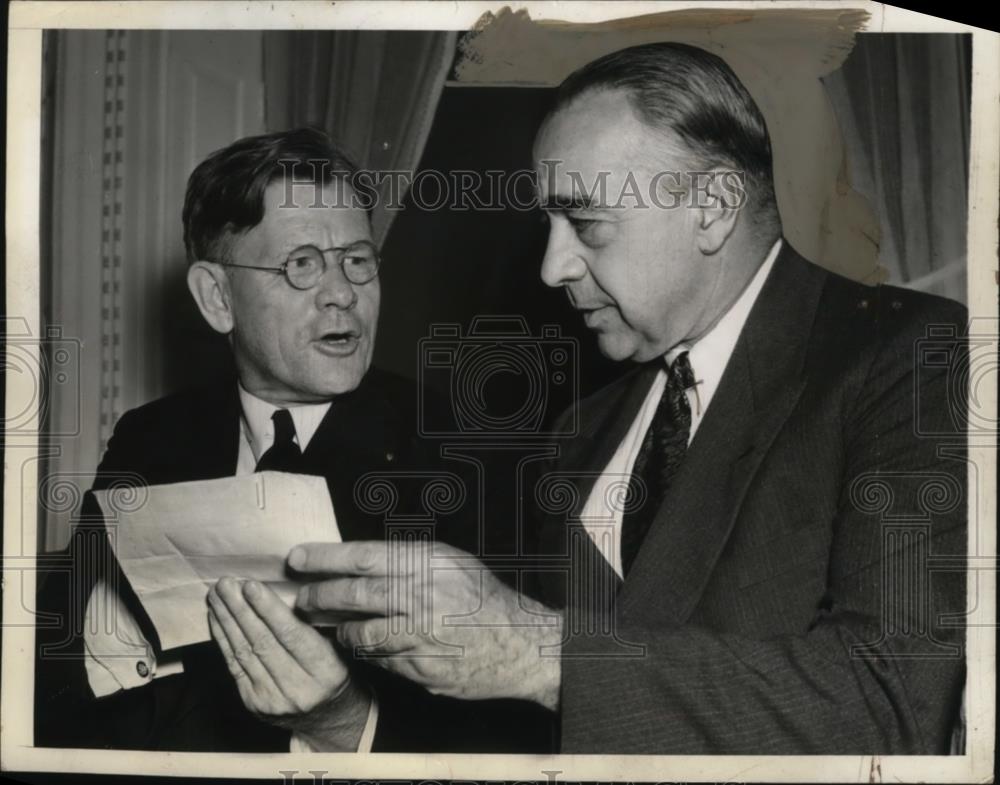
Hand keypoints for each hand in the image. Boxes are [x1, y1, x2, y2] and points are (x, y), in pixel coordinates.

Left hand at [207, 577, 370, 749]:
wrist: (329, 718)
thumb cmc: (333, 673)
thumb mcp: (338, 649)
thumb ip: (314, 627)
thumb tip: (278, 594)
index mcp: (326, 671)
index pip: (292, 635)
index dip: (268, 609)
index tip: (251, 585)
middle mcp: (298, 688)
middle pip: (262, 642)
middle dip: (241, 609)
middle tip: (226, 584)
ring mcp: (272, 699)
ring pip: (244, 652)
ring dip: (227, 620)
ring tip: (217, 595)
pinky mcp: (253, 703)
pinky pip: (234, 665)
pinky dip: (223, 639)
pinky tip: (217, 618)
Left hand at [289, 541, 562, 709]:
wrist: (521, 645)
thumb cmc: (484, 599)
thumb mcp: (451, 563)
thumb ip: (408, 561)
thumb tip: (358, 562)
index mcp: (426, 565)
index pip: (362, 557)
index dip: (324, 558)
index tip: (297, 559)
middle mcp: (420, 599)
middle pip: (352, 597)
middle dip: (318, 598)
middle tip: (301, 601)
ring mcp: (419, 638)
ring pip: (361, 635)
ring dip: (343, 631)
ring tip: (336, 627)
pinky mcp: (420, 670)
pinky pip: (383, 662)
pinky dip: (373, 655)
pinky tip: (373, 648)